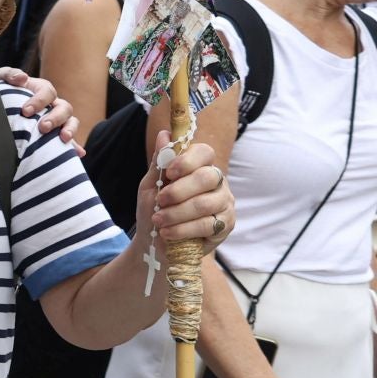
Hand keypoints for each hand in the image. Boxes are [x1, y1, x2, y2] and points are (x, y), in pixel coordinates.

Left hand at [0, 67, 81, 145]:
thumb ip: (9, 74)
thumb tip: (22, 78)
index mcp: (40, 91)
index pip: (47, 92)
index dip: (39, 101)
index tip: (26, 111)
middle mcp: (52, 105)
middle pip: (64, 108)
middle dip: (55, 118)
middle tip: (43, 127)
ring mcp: (55, 121)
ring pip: (71, 122)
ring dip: (70, 129)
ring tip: (63, 139)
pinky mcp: (53, 136)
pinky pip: (68, 141)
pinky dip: (74, 147)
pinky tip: (78, 153)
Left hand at [137, 132, 233, 249]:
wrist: (155, 243)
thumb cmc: (154, 210)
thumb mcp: (150, 185)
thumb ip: (159, 162)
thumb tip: (164, 134)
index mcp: (199, 167)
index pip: (204, 152)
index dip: (186, 161)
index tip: (168, 173)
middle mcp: (217, 181)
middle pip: (207, 177)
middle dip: (178, 191)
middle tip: (160, 201)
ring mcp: (225, 203)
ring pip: (205, 203)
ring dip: (176, 213)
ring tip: (159, 220)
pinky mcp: (226, 224)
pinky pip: (207, 224)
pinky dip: (182, 229)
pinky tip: (167, 233)